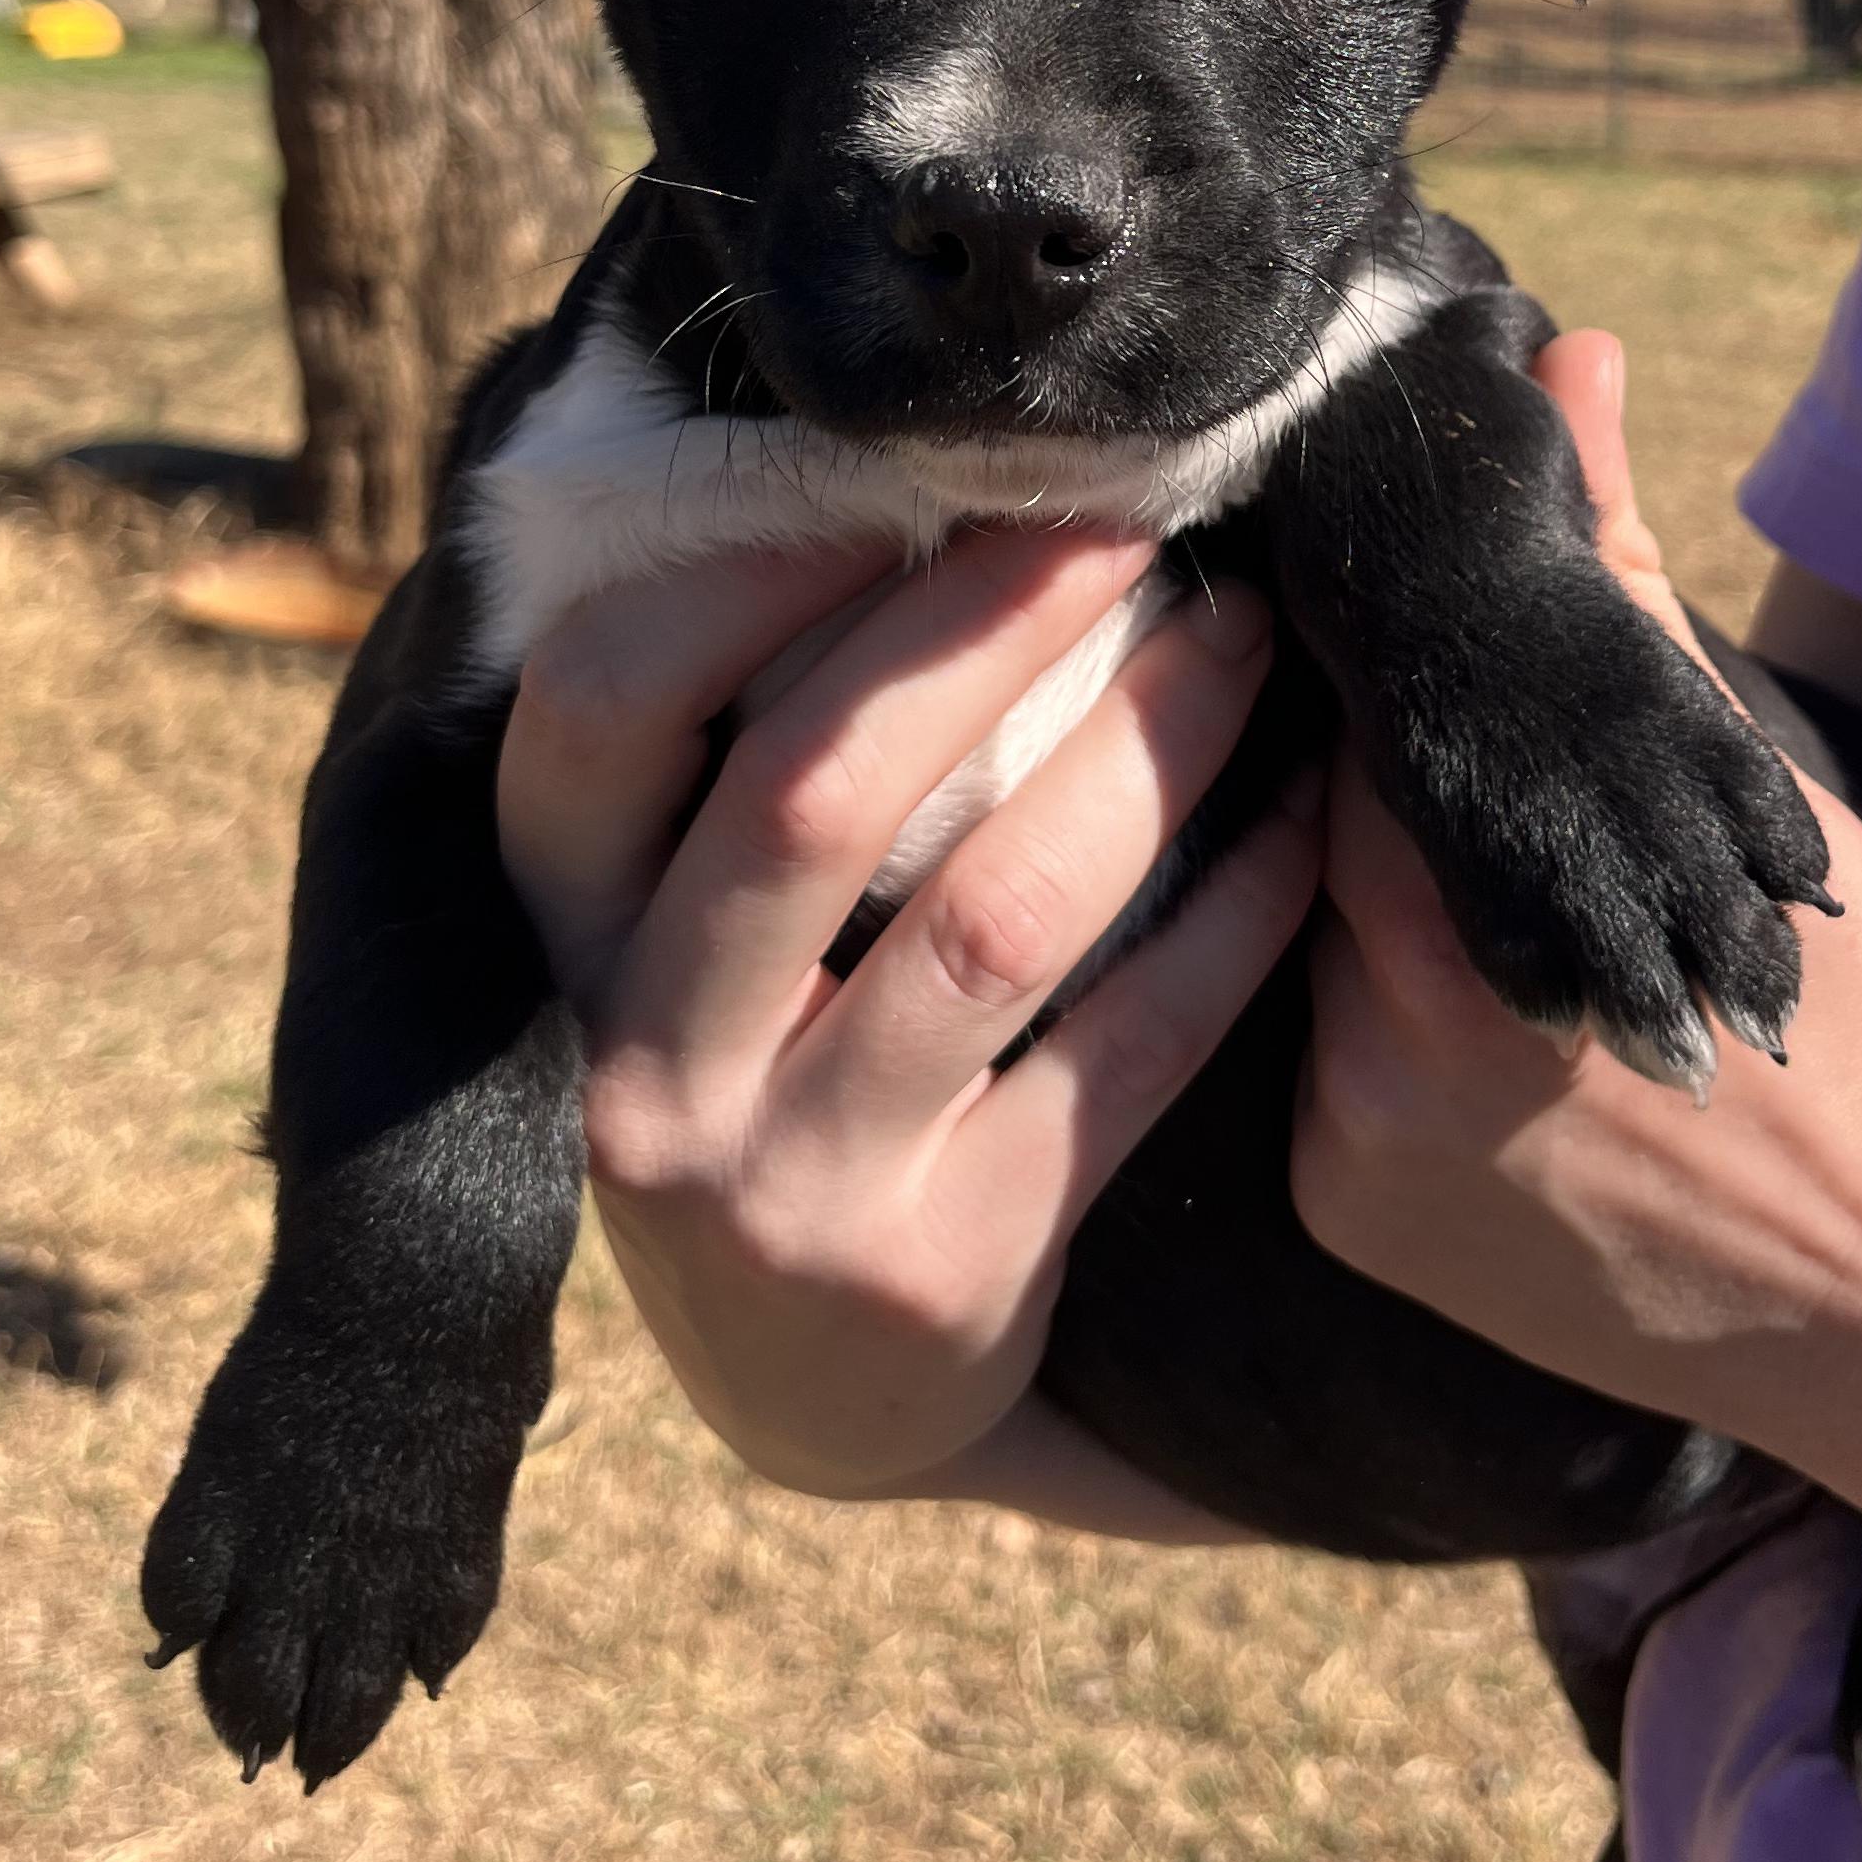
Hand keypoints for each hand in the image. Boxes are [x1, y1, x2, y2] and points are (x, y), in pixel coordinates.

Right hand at [501, 525, 1320, 1498]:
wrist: (813, 1398)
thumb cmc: (760, 1068)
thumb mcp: (669, 932)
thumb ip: (723, 744)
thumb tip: (881, 463)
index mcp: (556, 932)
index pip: (596, 702)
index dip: (747, 567)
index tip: (905, 466)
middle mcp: (644, 1058)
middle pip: (808, 791)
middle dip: (982, 623)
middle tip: (1127, 510)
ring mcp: (787, 1182)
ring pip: (990, 921)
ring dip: (1143, 751)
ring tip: (1245, 635)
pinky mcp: (946, 1267)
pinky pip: (1124, 1054)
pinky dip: (1231, 918)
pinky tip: (1305, 818)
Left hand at [1291, 332, 1861, 1481]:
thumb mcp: (1755, 775)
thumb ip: (1623, 575)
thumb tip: (1569, 352)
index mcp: (1480, 878)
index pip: (1350, 712)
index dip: (1383, 672)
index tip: (1418, 658)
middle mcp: (1386, 1015)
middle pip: (1312, 834)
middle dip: (1376, 800)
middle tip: (1469, 799)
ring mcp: (1358, 1133)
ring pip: (1306, 954)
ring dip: (1373, 923)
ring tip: (1495, 926)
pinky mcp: (1351, 1220)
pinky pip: (1313, 1084)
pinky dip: (1374, 1053)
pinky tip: (1485, 1058)